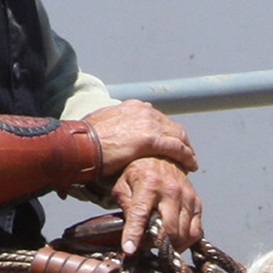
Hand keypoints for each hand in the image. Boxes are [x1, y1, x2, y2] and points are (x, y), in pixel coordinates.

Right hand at [83, 99, 197, 179]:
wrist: (81, 144)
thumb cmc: (84, 140)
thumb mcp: (100, 126)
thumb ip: (111, 127)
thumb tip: (105, 136)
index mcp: (133, 107)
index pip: (157, 118)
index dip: (166, 132)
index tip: (169, 143)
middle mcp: (144, 111)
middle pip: (171, 126)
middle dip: (180, 140)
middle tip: (185, 155)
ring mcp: (149, 124)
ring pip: (178, 136)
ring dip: (187, 149)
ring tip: (190, 162)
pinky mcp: (152, 140)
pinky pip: (177, 148)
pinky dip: (187, 157)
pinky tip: (191, 166)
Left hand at [112, 156, 202, 252]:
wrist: (161, 157)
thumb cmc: (138, 174)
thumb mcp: (123, 186)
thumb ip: (125, 207)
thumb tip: (129, 233)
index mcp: (148, 184)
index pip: (140, 214)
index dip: (134, 234)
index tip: (129, 250)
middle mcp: (171, 190)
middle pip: (169, 229)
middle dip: (157, 245)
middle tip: (146, 247)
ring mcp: (187, 196)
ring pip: (183, 234)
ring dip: (171, 246)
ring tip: (159, 245)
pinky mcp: (196, 202)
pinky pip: (196, 231)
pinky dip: (185, 242)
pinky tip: (174, 243)